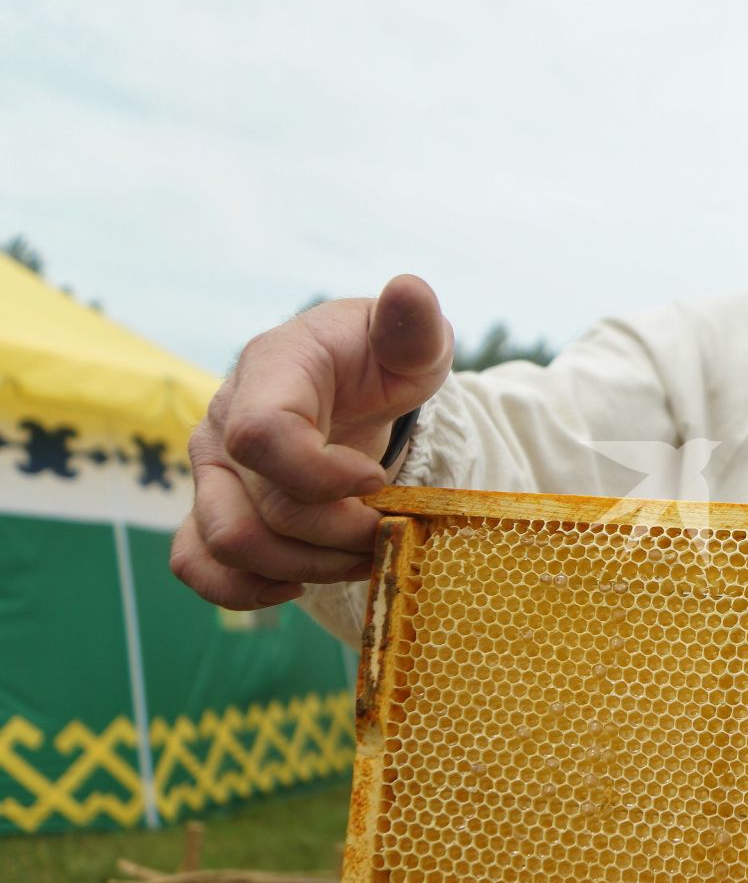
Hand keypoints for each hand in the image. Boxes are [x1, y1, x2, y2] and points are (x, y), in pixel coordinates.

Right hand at [170, 275, 453, 609]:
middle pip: (254, 511)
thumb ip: (413, 322)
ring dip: (306, 570)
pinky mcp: (213, 510)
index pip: (261, 436)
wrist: (355, 382)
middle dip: (335, 537)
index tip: (377, 481)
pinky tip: (303, 582)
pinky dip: (249, 590)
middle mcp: (223, 423)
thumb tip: (409, 292)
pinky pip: (199, 567)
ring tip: (364, 556)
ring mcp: (212, 472)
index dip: (321, 476)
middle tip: (390, 533)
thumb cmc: (382, 357)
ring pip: (229, 546)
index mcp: (269, 372)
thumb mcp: (411, 338)